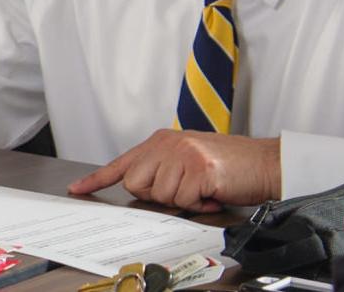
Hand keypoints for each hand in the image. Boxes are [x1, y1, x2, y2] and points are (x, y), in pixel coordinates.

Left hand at [68, 131, 280, 211]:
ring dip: (184, 200)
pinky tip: (213, 191)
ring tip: (203, 188)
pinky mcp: (198, 169)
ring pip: (159, 195)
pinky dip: (199, 203)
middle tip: (186, 188)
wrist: (265, 163)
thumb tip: (140, 188)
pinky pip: (183, 201)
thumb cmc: (230, 166)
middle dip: (158, 195)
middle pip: (135, 184)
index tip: (77, 189)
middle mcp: (168, 144)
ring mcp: (182, 154)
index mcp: (162, 141)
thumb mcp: (188, 160)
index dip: (97, 178)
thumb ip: (162, 169)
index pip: (122, 163)